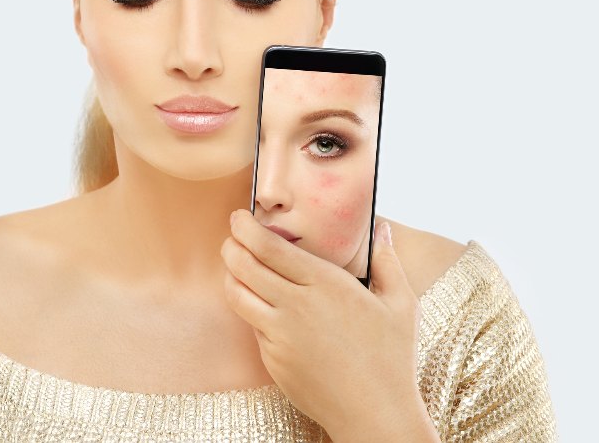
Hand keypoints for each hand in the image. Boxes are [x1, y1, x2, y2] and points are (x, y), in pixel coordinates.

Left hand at [220, 209, 439, 441]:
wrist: (374, 414)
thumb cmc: (392, 358)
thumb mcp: (401, 304)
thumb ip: (387, 260)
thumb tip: (383, 227)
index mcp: (324, 284)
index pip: (268, 247)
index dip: (245, 227)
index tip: (239, 217)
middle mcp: (295, 306)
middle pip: (243, 266)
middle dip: (230, 245)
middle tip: (232, 237)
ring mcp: (278, 334)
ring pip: (237, 295)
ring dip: (231, 275)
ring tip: (238, 266)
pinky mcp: (272, 358)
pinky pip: (252, 326)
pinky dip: (252, 310)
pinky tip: (265, 306)